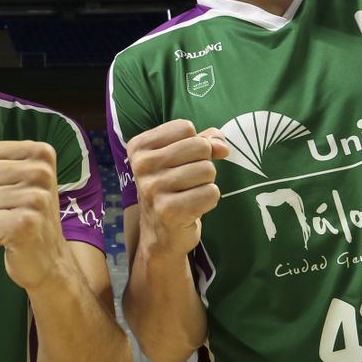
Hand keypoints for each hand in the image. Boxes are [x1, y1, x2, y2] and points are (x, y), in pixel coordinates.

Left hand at [0, 130, 66, 291]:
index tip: (11, 187)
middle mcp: (41, 173)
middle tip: (10, 208)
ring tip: (11, 222)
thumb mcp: (17, 174)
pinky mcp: (24, 225)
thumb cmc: (29, 212)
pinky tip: (10, 237)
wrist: (49, 259)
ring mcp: (35, 199)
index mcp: (41, 153)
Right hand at [125, 120, 228, 258]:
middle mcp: (141, 165)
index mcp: (139, 146)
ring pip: (208, 170)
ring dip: (206, 183)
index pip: (185, 128)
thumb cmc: (172, 187)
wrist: (161, 233)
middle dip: (204, 163)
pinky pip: (211, 192)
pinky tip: (193, 207)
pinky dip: (209, 199)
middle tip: (189, 180)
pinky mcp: (169, 210)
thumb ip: (204, 141)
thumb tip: (222, 146)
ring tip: (190, 193)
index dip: (194, 143)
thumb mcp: (181, 157)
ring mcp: (153, 188)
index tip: (182, 161)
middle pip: (199, 147)